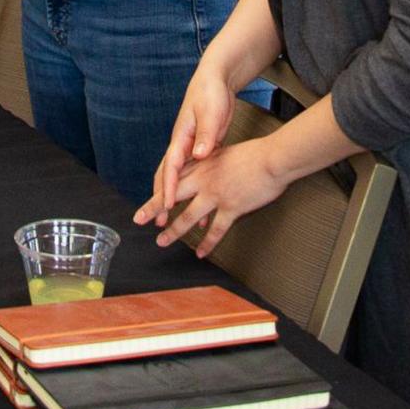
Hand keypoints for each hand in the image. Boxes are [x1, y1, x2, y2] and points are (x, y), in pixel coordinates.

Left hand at [134, 137, 287, 258]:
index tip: (146, 199)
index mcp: (199, 166)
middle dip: (153, 210)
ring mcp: (215, 194)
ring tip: (162, 242)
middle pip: (171, 197)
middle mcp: (202, 180)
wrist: (271, 159)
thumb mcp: (222, 155)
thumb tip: (202, 174)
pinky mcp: (231, 207)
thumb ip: (208, 166)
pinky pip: (215, 230)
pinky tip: (200, 253)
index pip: (172, 180)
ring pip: (188, 217)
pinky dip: (206, 243)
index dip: (158, 192)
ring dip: (174, 231)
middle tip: (138, 220)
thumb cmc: (252, 155)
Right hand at [136, 61, 237, 226]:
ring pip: (175, 177)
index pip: (172, 166)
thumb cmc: (210, 93)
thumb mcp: (210, 113)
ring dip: (170, 197)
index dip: (169, 187)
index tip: (167, 205)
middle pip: (165, 175)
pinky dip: (188, 190)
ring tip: (166, 218)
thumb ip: (205, 134)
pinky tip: (195, 203)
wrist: (214, 80)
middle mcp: (181, 144)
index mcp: (181, 136)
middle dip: (159, 198)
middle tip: (154, 220)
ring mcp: (189, 147)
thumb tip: (199, 154)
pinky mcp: (199, 148)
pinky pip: (190, 174)